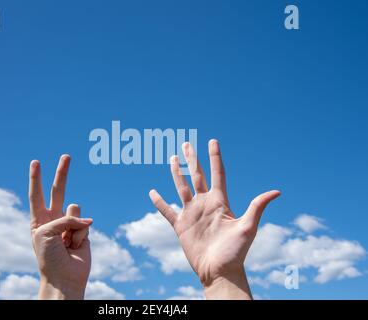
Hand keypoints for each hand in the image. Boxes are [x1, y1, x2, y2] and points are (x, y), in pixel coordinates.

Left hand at [29, 155, 92, 299]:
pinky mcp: (83, 231)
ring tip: (66, 242)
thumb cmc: (48, 257)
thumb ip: (65, 218)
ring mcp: (70, 224)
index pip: (37, 194)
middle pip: (58, 190)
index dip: (36, 178)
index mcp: (39, 219)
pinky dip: (80, 235)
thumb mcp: (46, 232)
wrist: (63, 278)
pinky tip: (75, 247)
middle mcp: (54, 219)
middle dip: (62, 173)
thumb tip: (87, 221)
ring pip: (74, 209)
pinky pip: (85, 223)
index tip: (36, 162)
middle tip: (66, 156)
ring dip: (71, 226)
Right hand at [149, 140, 279, 299]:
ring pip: (181, 187)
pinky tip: (152, 192)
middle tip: (186, 143)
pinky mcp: (180, 225)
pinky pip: (166, 211)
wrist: (219, 271)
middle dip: (191, 159)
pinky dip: (159, 202)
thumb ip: (257, 207)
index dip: (215, 157)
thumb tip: (276, 191)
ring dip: (176, 173)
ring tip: (172, 158)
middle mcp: (204, 204)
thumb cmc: (236, 252)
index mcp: (220, 202)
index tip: (213, 141)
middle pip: (196, 176)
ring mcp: (192, 213)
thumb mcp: (248, 227)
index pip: (217, 174)